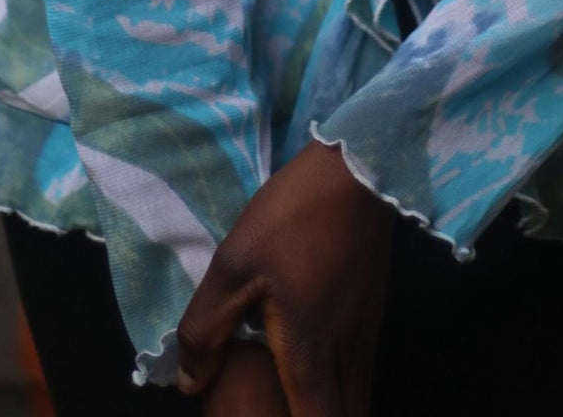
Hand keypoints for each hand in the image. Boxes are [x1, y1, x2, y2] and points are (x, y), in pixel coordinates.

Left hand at [176, 138, 393, 416]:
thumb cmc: (291, 218)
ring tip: (292, 401)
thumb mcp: (233, 266)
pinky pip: (360, 375)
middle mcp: (348, 356)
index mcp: (311, 355)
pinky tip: (313, 373)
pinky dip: (341, 391)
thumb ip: (206, 329)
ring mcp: (367, 336)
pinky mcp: (372, 316)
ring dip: (330, 411)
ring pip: (357, 400)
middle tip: (276, 411)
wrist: (354, 170)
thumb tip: (189, 382)